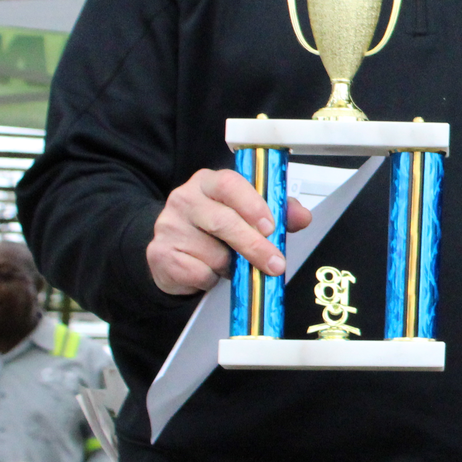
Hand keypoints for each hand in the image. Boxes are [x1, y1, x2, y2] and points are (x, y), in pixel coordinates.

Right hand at [146, 168, 311, 295]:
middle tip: (275, 263)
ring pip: (213, 253)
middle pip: (223, 222)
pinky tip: (209, 271)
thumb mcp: (247, 214)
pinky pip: (198, 273)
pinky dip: (212, 278)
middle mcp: (184, 199)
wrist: (174, 251)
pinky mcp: (160, 254)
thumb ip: (278, 211)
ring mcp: (169, 227)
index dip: (253, 205)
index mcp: (208, 182)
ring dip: (230, 265)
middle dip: (255, 246)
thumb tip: (302, 217)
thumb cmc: (215, 229)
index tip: (271, 226)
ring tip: (230, 262)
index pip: (229, 184)